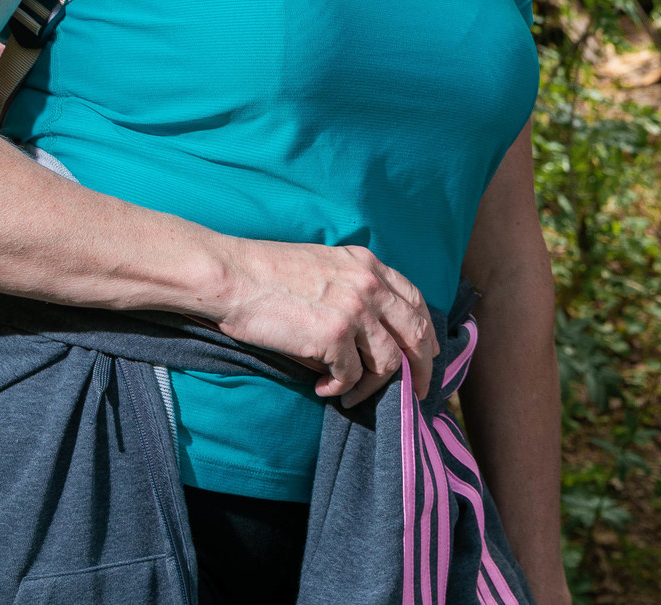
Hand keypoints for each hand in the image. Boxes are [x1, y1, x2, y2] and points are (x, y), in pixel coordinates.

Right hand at [211, 238, 434, 406]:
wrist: (233, 276)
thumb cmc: (268, 272)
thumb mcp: (325, 265)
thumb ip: (354, 287)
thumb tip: (372, 333)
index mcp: (368, 264)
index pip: (415, 300)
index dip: (426, 332)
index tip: (427, 355)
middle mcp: (369, 285)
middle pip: (416, 334)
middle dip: (422, 369)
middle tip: (415, 393)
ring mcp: (354, 310)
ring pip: (389, 362)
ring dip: (372, 387)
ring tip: (350, 395)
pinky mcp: (333, 336)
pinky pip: (352, 376)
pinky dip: (339, 388)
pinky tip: (322, 387)